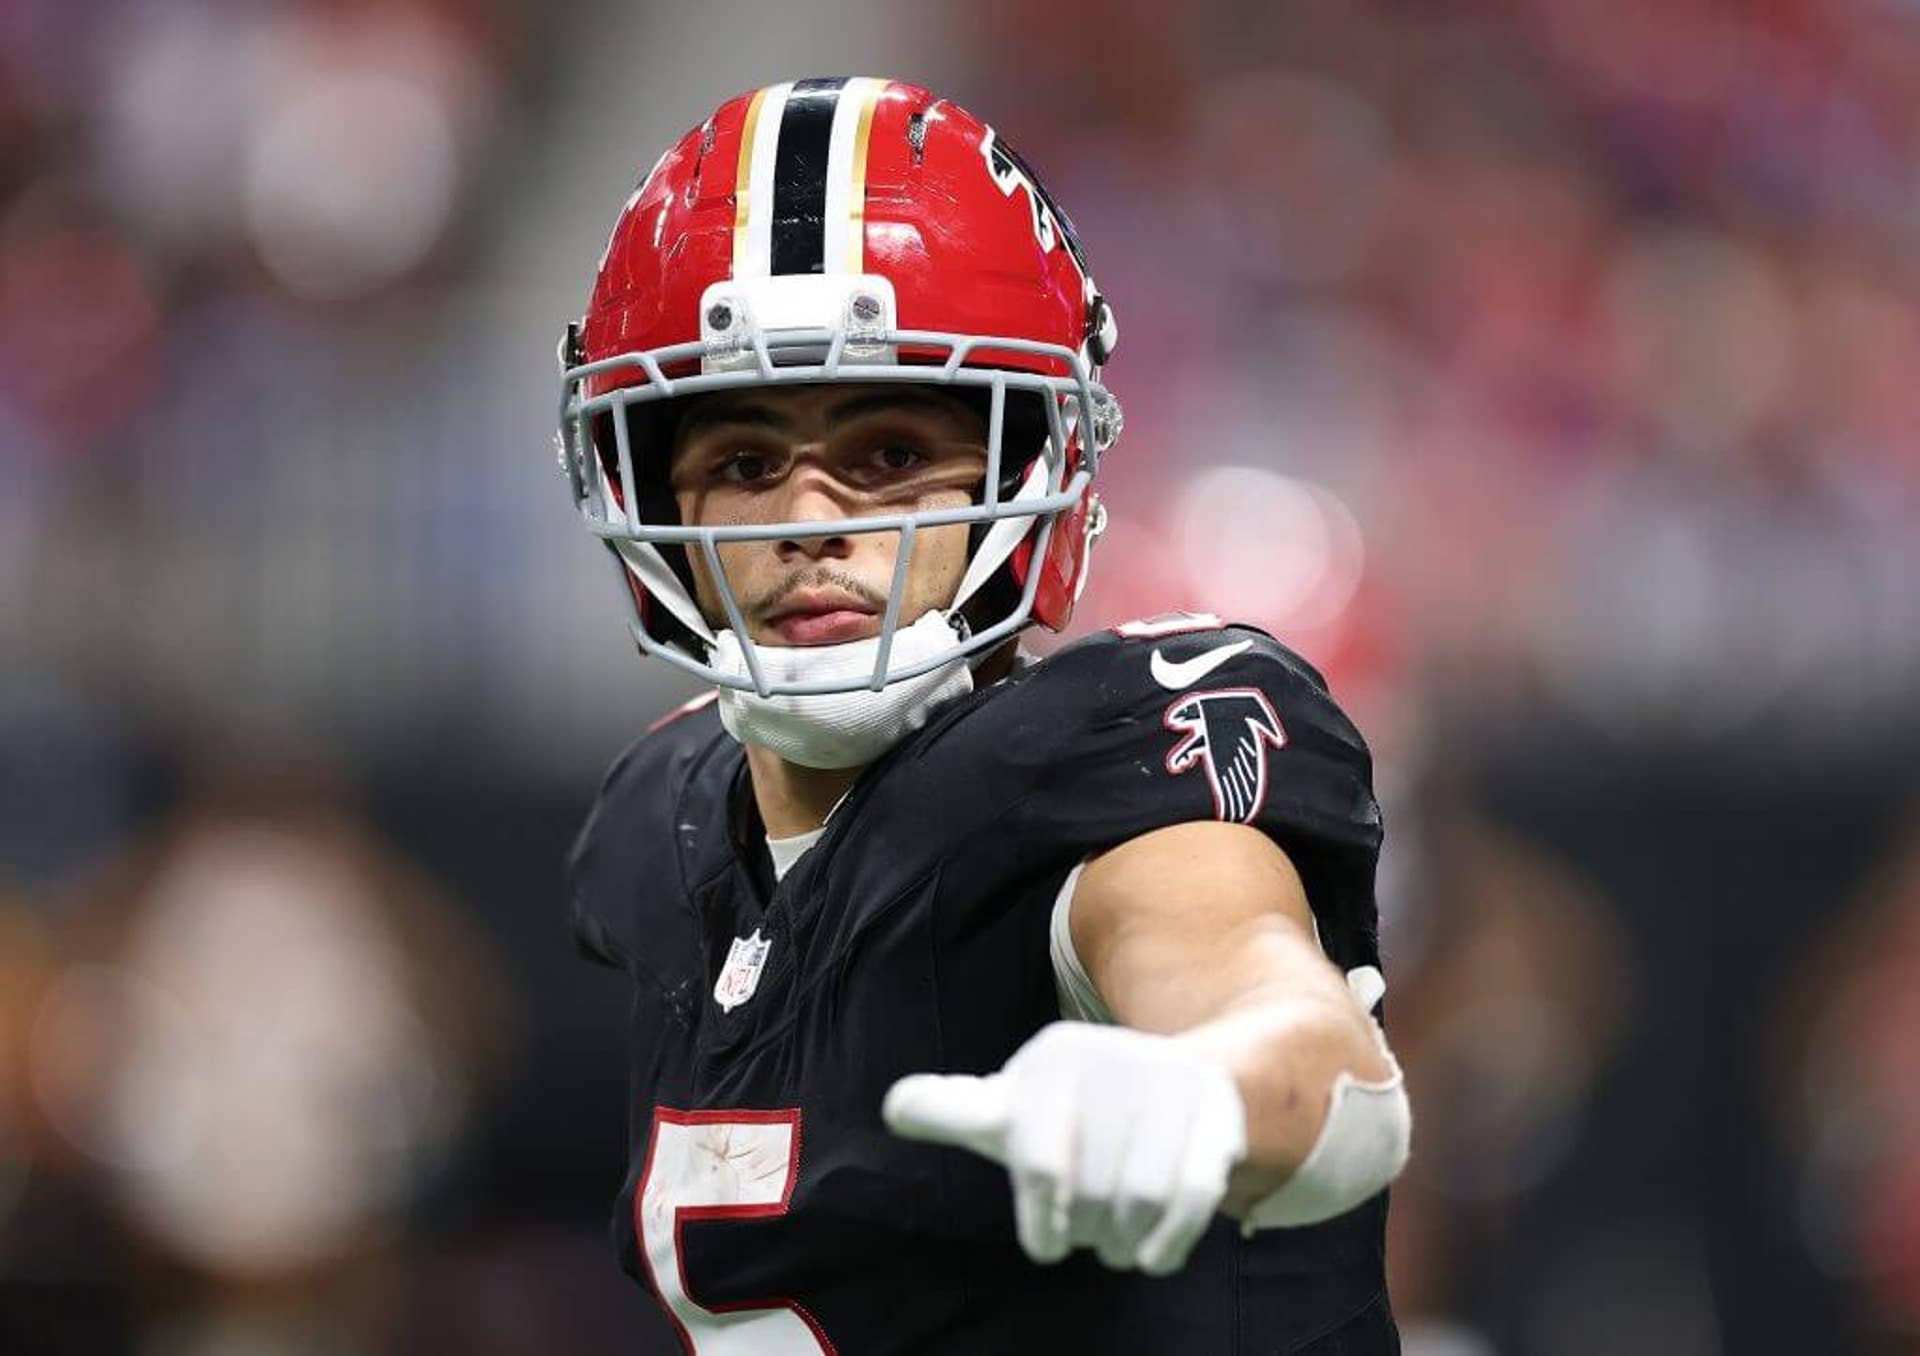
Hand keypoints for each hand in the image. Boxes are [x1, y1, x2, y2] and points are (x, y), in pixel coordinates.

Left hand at [882, 1022, 1245, 1274]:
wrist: (1171, 1082)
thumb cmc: (1067, 1112)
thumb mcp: (1008, 1106)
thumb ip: (951, 1108)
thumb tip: (895, 1107)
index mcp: (1050, 1059)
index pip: (1036, 1161)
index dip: (1041, 1218)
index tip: (1046, 1245)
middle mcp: (1108, 1057)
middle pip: (1089, 1193)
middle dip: (1087, 1232)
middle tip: (1089, 1234)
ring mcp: (1166, 1078)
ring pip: (1141, 1199)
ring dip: (1126, 1241)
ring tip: (1117, 1241)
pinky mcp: (1213, 1107)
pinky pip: (1194, 1195)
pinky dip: (1171, 1240)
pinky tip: (1153, 1258)